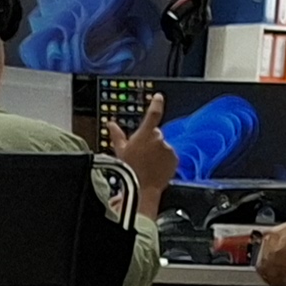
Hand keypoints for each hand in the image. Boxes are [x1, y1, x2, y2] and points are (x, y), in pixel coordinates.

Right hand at [115, 96, 177, 216]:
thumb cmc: (130, 170)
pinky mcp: (175, 158)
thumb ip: (117, 135)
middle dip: (150, 140)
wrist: (143, 188)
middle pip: (155, 134)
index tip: (158, 97)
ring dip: (157, 151)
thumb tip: (111, 125)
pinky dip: (164, 160)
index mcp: (145, 135)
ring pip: (162, 145)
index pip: (153, 114)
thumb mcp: (120, 151)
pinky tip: (155, 167)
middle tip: (141, 153)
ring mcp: (168, 149)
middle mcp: (158, 139)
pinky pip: (169, 155)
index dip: (156, 103)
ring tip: (148, 163)